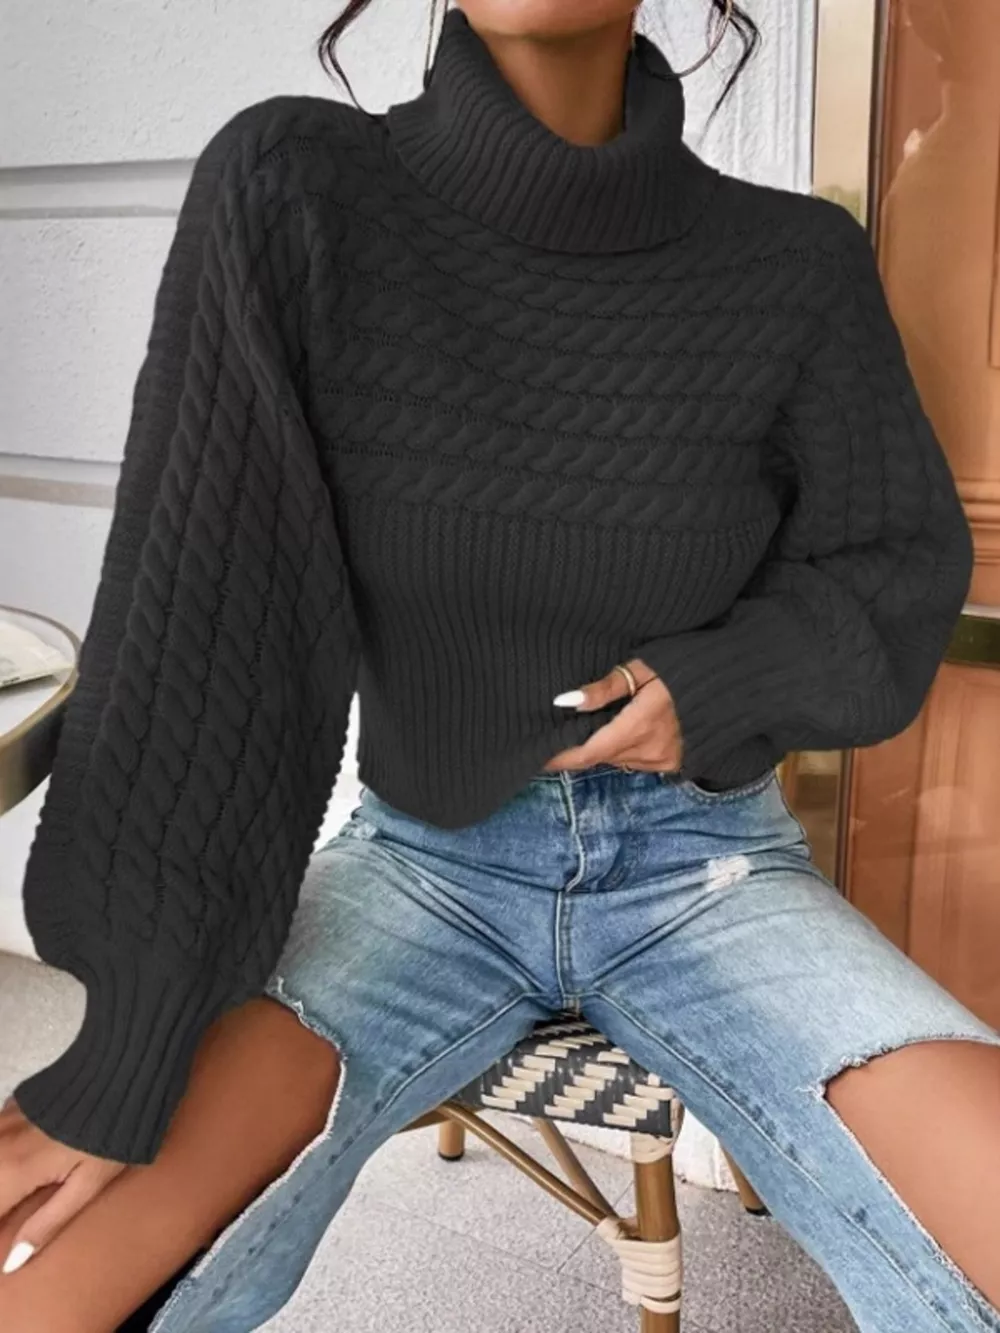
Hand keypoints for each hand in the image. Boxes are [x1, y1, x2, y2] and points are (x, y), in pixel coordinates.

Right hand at [0, 1094, 124, 1274]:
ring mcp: (2, 1120)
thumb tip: (12, 1262)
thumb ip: (45, 1224)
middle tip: (16, 1207)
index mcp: (12, 1170)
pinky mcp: (11, 1105)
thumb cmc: (111, 1135)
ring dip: (0, 1178)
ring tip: (22, 1187)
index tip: (8, 1228)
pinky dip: (1, 1153)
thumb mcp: (87, 1185)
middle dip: (0, 1201)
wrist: (122, 1073)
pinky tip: (19, 1159)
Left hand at [544, 657, 682, 771]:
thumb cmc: (682, 667)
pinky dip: (621, 750)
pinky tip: (617, 733)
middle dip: (577, 750)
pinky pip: (634, 761)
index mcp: (639, 726)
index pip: (588, 753)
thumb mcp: (641, 668)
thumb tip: (567, 701)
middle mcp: (649, 750)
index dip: (560, 758)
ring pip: (616, 760)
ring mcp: (662, 760)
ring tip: (584, 730)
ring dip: (600, 749)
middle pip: (600, 758)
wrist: (727, 684)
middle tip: (555, 737)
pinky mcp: (671, 763)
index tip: (538, 757)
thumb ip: (605, 688)